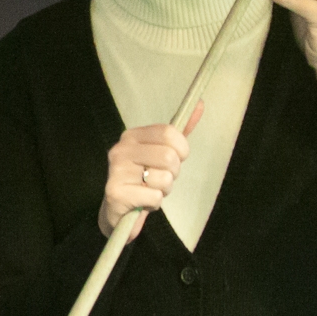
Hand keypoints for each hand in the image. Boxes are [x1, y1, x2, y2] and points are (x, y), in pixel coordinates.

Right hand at [99, 103, 205, 236]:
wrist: (118, 211)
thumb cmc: (143, 179)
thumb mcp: (161, 153)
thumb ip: (179, 133)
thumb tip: (200, 104)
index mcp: (132, 136)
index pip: (168, 132)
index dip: (182, 148)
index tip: (178, 158)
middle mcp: (121, 150)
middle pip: (168, 156)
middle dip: (173, 173)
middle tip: (160, 178)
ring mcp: (116, 171)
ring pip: (163, 179)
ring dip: (164, 190)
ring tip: (150, 190)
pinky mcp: (116, 193)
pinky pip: (154, 197)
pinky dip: (154, 203)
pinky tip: (143, 201)